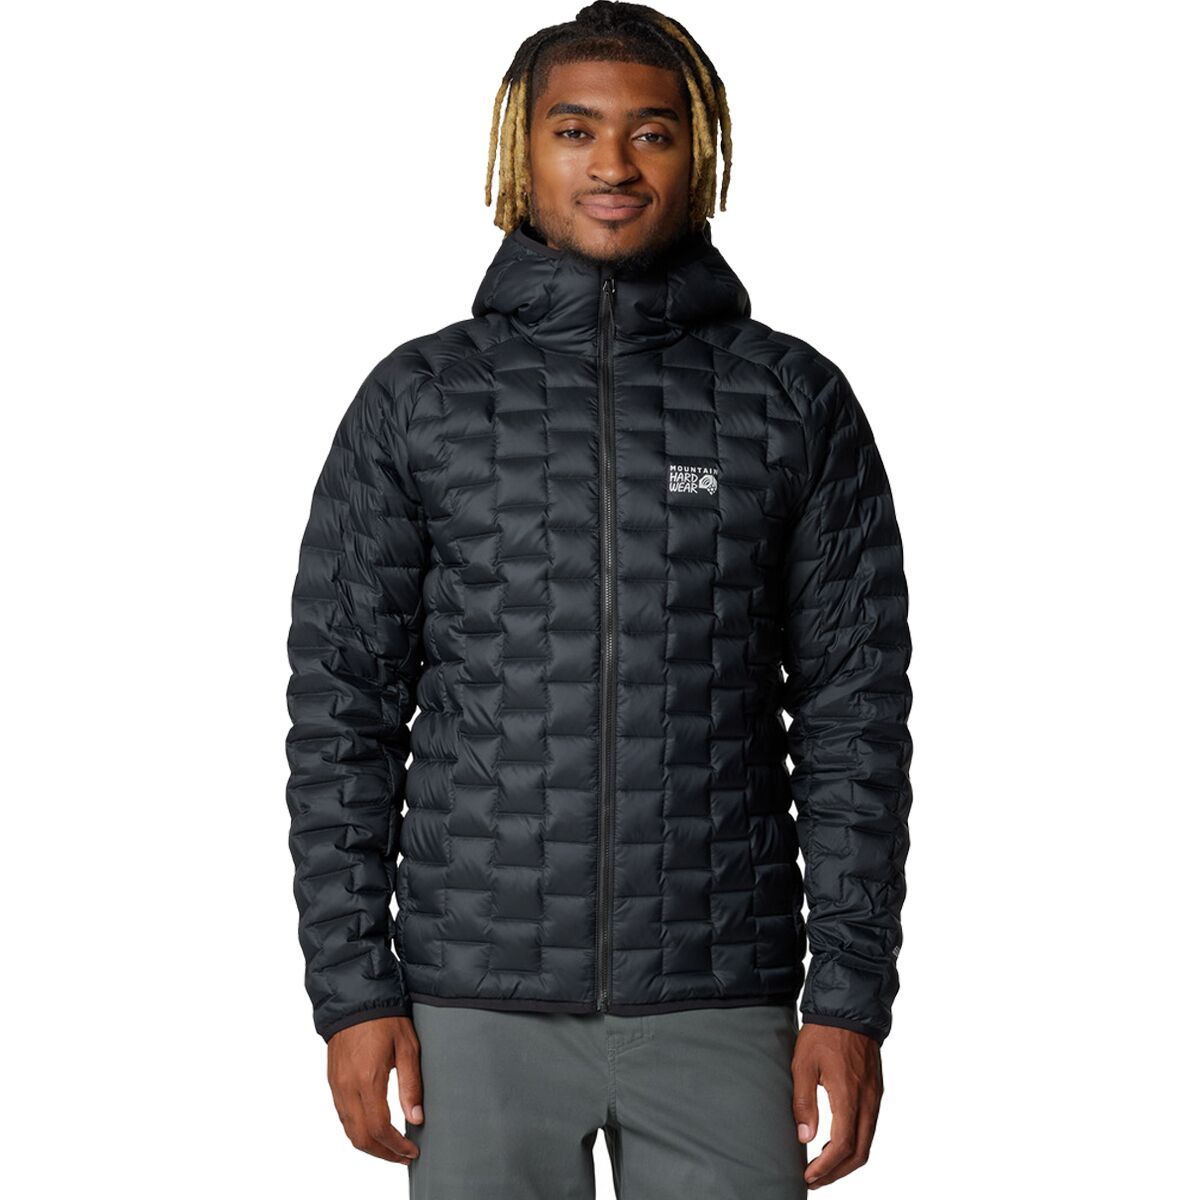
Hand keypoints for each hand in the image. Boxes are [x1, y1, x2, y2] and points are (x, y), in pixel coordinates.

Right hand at [327, 1015, 423, 1162]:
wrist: (355, 999)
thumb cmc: (384, 1018)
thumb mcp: (407, 1047)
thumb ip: (411, 1084)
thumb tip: (417, 1118)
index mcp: (368, 1079)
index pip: (379, 1128)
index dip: (396, 1146)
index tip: (411, 1151)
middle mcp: (347, 1088)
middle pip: (361, 1138)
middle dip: (383, 1153)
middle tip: (403, 1156)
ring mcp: (337, 1086)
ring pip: (349, 1131)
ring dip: (369, 1145)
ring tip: (392, 1148)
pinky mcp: (333, 1082)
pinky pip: (343, 1117)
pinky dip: (357, 1131)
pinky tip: (374, 1129)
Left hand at [791, 1023, 883, 1188]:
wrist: (849, 1009)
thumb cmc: (823, 1034)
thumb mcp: (803, 1064)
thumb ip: (804, 1101)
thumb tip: (805, 1137)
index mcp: (849, 1095)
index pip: (843, 1145)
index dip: (826, 1167)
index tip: (808, 1176)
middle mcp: (868, 1101)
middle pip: (859, 1153)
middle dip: (837, 1172)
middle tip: (814, 1179)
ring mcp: (875, 1097)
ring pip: (867, 1143)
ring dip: (846, 1161)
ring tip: (822, 1167)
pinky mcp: (876, 1092)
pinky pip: (869, 1128)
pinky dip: (855, 1144)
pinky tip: (836, 1144)